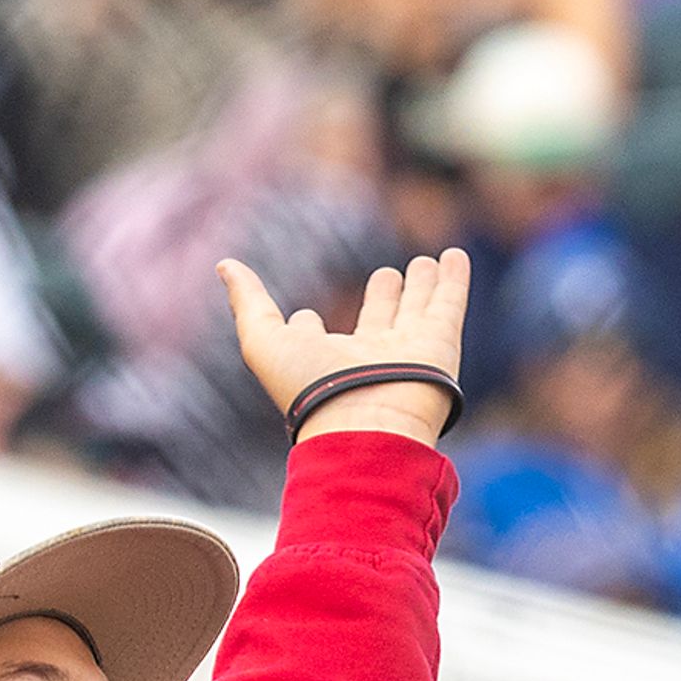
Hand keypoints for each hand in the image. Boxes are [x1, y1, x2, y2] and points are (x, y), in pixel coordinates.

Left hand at [220, 250, 468, 444]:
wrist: (367, 424)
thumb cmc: (310, 388)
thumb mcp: (263, 341)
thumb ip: (248, 302)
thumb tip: (225, 266)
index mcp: (323, 362)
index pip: (317, 338)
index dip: (308, 326)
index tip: (304, 319)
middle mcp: (366, 357)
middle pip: (377, 320)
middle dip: (383, 296)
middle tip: (387, 275)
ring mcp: (407, 351)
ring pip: (415, 310)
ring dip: (421, 285)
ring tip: (425, 262)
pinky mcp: (440, 342)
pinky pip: (450, 303)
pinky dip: (455, 280)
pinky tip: (455, 256)